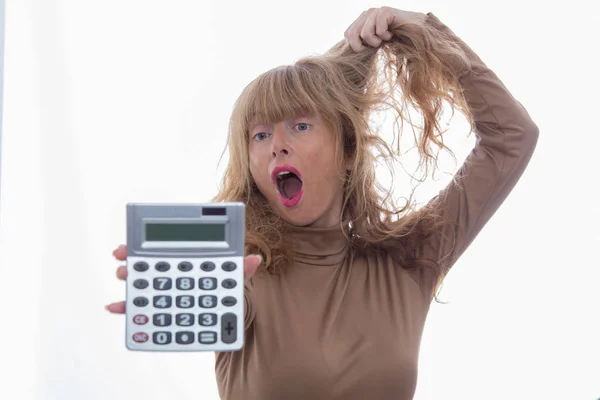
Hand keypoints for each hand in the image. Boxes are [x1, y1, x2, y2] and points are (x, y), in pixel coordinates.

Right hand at [105, 244, 262, 313]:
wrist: (223, 323)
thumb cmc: (227, 296)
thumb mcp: (235, 284)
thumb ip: (240, 271)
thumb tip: (254, 259)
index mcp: (188, 261)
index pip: (169, 247)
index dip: (153, 240)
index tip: (139, 237)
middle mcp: (172, 273)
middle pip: (149, 261)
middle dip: (132, 256)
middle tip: (122, 255)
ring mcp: (163, 291)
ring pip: (141, 282)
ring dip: (128, 277)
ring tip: (121, 274)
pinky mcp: (158, 311)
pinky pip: (140, 308)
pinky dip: (126, 308)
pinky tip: (115, 307)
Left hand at [344, 6, 426, 51]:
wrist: (414, 34)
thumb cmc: (394, 40)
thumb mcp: (374, 43)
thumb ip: (361, 43)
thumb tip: (347, 50)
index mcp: (361, 20)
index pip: (347, 34)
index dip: (355, 46)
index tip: (367, 49)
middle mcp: (366, 14)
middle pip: (352, 34)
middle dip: (363, 46)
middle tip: (376, 45)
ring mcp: (375, 11)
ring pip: (365, 33)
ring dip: (377, 41)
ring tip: (386, 38)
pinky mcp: (385, 11)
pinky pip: (378, 30)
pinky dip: (386, 36)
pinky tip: (392, 33)